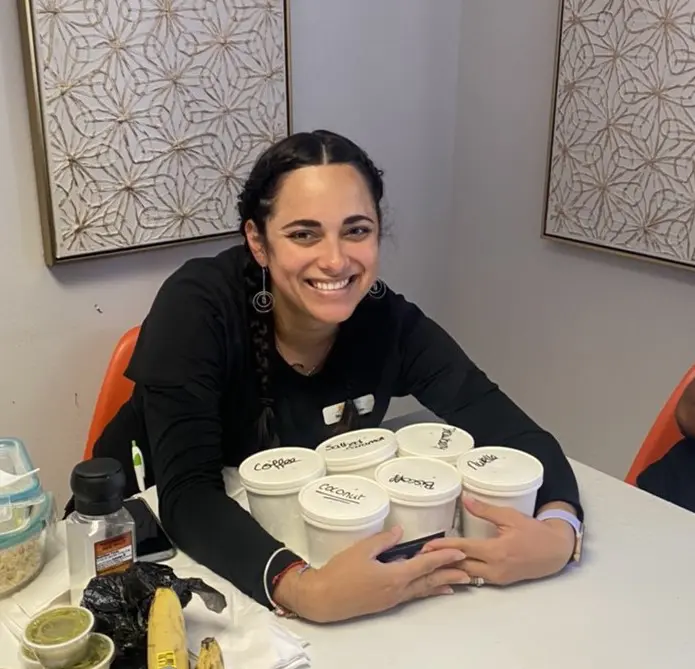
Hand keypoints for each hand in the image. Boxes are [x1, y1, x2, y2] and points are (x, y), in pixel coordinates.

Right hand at [274, 526, 469, 622]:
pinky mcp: (385, 602)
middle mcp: (397, 590)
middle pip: (429, 581)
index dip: (443, 557)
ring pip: (422, 590)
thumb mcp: (361, 550)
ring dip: (441, 585)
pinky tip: (430, 590)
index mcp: (394, 576)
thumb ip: (383, 540)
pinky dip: (425, 591)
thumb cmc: (339, 573)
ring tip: (458, 583)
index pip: (424, 565)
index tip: (459, 552)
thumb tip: (400, 531)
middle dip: (450, 575)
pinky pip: (412, 595)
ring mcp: (392, 598)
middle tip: (469, 571)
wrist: (323, 599)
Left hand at [421, 497, 574, 584]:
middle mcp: (495, 568)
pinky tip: (450, 569)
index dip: (443, 547)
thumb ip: (485, 510)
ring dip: (448, 569)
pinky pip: (476, 578)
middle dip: (439, 562)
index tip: (426, 546)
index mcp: (497, 551)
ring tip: (429, 563)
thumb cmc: (534, 532)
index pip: (463, 550)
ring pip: (467, 575)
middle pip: (460, 566)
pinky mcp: (500, 581)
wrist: (555, 551)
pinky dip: (462, 573)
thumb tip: (465, 500)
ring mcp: (497, 577)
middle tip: (419, 556)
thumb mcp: (510, 516)